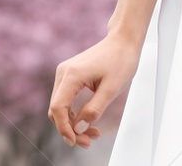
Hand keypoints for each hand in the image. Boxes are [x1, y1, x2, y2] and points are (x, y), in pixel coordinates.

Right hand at [49, 32, 141, 148]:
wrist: (123, 40)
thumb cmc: (121, 60)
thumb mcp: (112, 88)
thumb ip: (94, 109)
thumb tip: (79, 128)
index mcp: (72, 75)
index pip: (58, 108)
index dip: (64, 128)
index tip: (76, 141)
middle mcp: (64, 73)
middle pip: (57, 109)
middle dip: (70, 129)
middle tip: (88, 141)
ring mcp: (65, 73)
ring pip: (60, 106)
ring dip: (73, 123)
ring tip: (92, 134)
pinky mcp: (70, 75)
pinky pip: (66, 99)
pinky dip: (75, 113)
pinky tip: (88, 122)